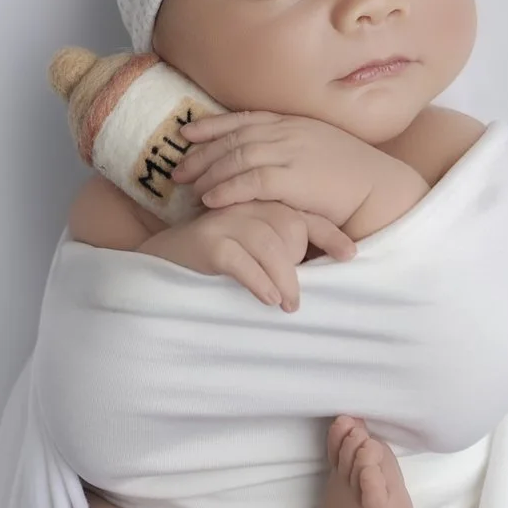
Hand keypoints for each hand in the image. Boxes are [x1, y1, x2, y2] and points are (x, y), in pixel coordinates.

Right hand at [139, 200, 358, 311]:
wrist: (156, 264)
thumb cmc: (209, 260)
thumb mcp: (248, 249)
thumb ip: (277, 248)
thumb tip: (316, 273)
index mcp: (258, 202)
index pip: (303, 213)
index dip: (330, 233)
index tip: (351, 255)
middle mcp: (242, 204)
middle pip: (290, 226)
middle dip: (299, 262)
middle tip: (294, 298)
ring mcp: (222, 219)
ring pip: (269, 244)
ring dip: (284, 279)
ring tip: (286, 305)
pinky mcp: (205, 241)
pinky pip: (241, 260)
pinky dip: (258, 281)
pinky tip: (265, 299)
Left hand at [168, 111, 408, 229]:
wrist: (380, 188)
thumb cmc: (353, 176)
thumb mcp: (319, 150)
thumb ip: (291, 148)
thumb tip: (266, 158)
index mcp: (294, 123)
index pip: (244, 118)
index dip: (212, 124)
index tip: (187, 131)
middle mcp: (288, 133)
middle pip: (233, 137)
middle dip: (201, 152)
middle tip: (178, 168)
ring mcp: (291, 153)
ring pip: (236, 157)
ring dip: (208, 172)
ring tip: (188, 187)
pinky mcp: (293, 178)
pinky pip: (250, 181)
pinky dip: (226, 189)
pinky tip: (210, 200)